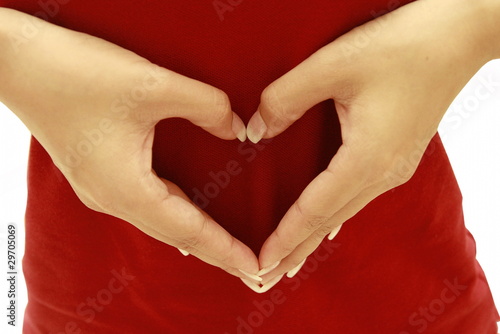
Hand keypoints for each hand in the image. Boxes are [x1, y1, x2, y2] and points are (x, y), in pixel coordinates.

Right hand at [0, 9, 260, 281]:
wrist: (15, 63)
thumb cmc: (76, 73)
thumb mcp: (151, 84)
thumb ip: (206, 105)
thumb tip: (236, 128)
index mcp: (127, 189)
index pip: (190, 231)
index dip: (226, 251)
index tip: (257, 269)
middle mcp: (113, 198)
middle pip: (176, 235)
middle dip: (217, 253)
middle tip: (254, 270)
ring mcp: (104, 188)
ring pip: (161, 222)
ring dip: (197, 236)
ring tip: (229, 249)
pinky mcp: (100, 173)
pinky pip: (147, 204)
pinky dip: (176, 215)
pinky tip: (186, 216)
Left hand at [245, 0, 492, 287]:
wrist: (455, 38)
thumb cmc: (399, 46)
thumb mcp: (332, 65)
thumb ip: (285, 99)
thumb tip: (256, 131)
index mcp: (367, 158)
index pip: (315, 210)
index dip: (285, 238)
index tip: (260, 263)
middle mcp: (383, 173)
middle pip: (328, 222)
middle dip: (295, 251)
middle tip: (264, 279)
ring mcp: (393, 169)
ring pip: (343, 213)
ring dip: (311, 238)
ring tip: (287, 263)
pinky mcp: (395, 158)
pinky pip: (355, 198)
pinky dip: (331, 217)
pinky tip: (324, 229)